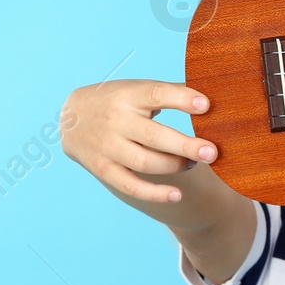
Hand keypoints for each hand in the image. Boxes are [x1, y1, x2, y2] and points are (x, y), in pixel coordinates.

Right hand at [59, 79, 216, 202]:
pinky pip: (131, 186)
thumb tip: (213, 93)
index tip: (206, 104)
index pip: (156, 94)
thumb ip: (169, 92)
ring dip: (175, 166)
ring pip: (146, 163)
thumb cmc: (117, 102)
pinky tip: (176, 195)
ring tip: (194, 164)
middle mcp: (116, 121)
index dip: (181, 99)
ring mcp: (108, 147)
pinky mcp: (104, 169)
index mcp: (127, 95)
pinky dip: (154, 193)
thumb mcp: (136, 89)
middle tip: (212, 152)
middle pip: (154, 136)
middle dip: (185, 146)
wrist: (71, 118)